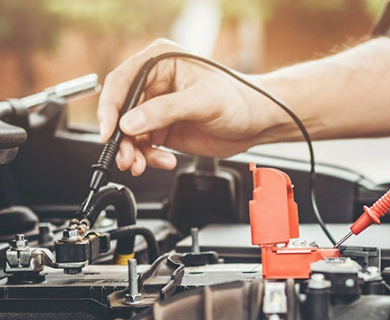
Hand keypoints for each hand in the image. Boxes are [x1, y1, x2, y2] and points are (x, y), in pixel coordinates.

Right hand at [97, 39, 277, 175]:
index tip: (110, 130)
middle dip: (122, 137)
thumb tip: (131, 122)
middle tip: (127, 157)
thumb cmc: (240, 100)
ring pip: (129, 131)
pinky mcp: (164, 128)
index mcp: (161, 62)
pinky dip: (148, 157)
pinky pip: (144, 145)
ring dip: (132, 151)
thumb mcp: (204, 101)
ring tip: (141, 165)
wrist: (258, 122)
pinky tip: (164, 161)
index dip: (110, 106)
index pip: (123, 81)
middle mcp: (155, 83)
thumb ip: (166, 110)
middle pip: (121, 110)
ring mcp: (158, 107)